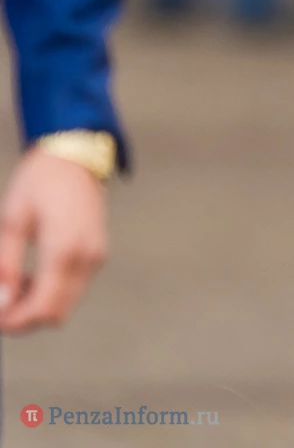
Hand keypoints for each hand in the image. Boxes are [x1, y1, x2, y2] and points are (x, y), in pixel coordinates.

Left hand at [0, 148, 107, 333]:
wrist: (75, 157)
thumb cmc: (38, 184)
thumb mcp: (12, 222)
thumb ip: (6, 266)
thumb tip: (1, 303)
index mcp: (64, 249)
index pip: (42, 308)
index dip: (14, 322)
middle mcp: (87, 258)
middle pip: (56, 314)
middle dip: (24, 319)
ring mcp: (96, 257)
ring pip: (65, 305)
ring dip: (37, 306)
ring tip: (11, 287)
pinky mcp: (97, 254)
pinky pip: (73, 289)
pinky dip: (51, 294)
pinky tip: (32, 278)